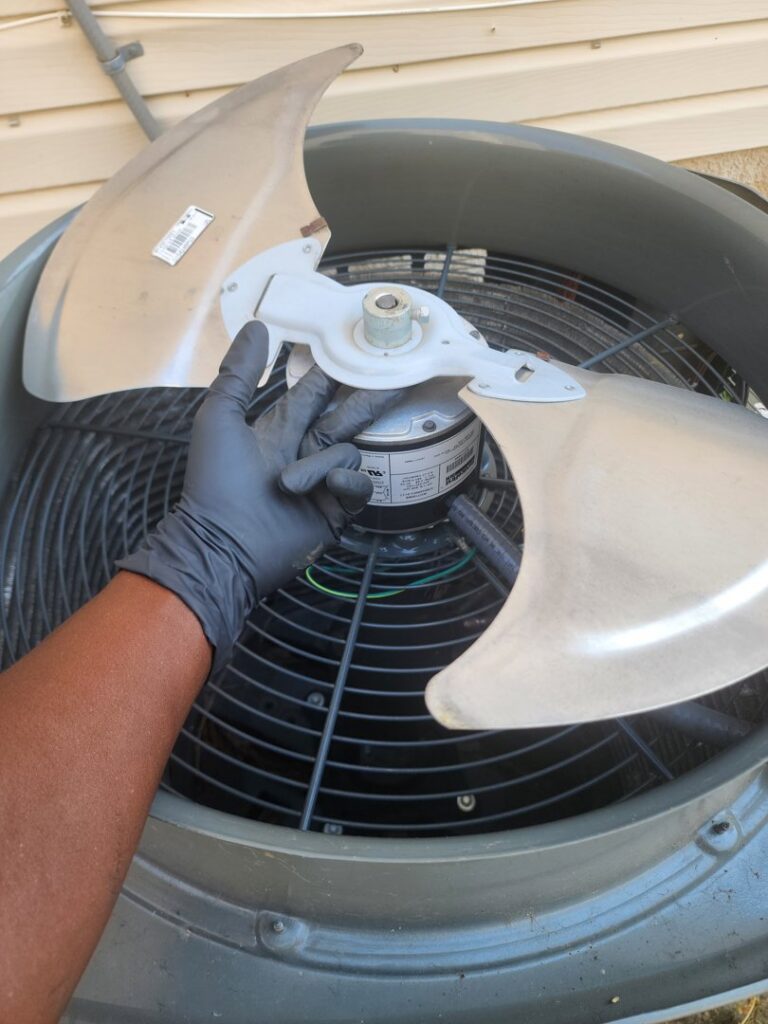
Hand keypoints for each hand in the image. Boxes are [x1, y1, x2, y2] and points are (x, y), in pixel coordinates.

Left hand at [118, 321, 401, 674]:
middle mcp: (305, 450)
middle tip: (400, 377)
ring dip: (322, 463)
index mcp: (279, 427)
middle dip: (368, 398)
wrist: (222, 545)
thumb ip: (239, 372)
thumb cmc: (215, 481)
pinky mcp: (336, 511)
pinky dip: (347, 482)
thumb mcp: (220, 417)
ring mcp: (323, 482)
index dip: (337, 369)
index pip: (316, 390)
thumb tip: (258, 324)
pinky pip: (359, 486)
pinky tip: (331, 487)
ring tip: (289, 485)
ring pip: (349, 451)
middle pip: (347, 415)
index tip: (364, 346)